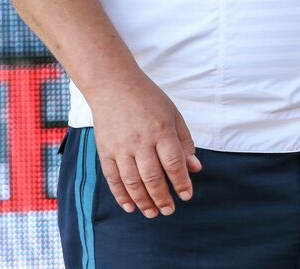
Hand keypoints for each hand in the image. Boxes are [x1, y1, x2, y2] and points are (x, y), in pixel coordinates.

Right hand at [88, 72, 202, 217]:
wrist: (113, 85)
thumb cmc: (148, 99)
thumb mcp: (173, 115)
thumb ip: (184, 142)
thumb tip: (195, 168)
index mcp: (161, 130)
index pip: (174, 164)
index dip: (181, 183)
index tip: (186, 196)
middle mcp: (141, 141)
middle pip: (153, 177)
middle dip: (162, 198)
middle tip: (169, 210)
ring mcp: (121, 147)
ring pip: (133, 182)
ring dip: (143, 201)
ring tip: (152, 213)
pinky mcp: (105, 151)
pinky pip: (113, 179)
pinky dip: (121, 195)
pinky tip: (130, 206)